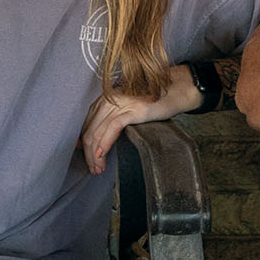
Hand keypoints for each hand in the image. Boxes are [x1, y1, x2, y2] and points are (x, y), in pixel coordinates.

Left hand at [80, 67, 199, 171]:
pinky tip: (102, 154)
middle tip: (93, 168)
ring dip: (95, 154)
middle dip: (88, 153)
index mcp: (106, 98)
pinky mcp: (134, 109)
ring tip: (98, 168)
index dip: (83, 144)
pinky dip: (105, 143)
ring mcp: (121, 103)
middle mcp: (110, 98)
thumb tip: (95, 142)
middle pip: (90, 130)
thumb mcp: (127, 109)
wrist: (175, 91)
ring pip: (99, 131)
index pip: (87, 124)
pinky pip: (113, 127)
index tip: (86, 158)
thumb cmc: (153, 102)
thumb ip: (111, 119)